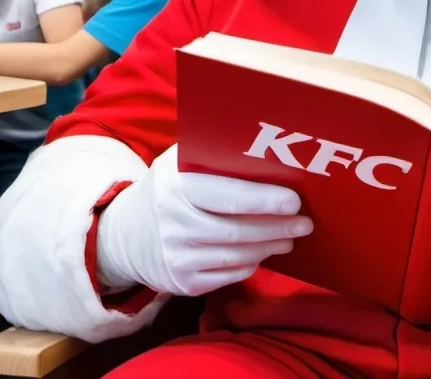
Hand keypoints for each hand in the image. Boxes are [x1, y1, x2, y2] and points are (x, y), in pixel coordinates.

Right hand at [96, 144, 311, 297]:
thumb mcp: (178, 161)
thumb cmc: (168, 187)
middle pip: (237, 230)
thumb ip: (212, 154)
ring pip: (236, 256)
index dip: (264, 199)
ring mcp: (176, 257)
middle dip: (276, 227)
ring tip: (291, 236)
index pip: (228, 196)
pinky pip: (227, 276)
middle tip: (305, 222)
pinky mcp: (181, 283)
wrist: (125, 233)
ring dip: (269, 246)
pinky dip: (250, 264)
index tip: (294, 200)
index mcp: (176, 187)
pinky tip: (264, 252)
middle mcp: (173, 224)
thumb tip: (266, 147)